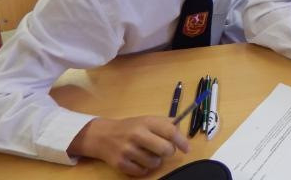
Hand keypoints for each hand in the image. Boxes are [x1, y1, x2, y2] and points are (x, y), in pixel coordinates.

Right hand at [67, 116, 188, 176]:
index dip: (181, 141)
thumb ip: (165, 123)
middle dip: (168, 152)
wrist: (103, 136)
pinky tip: (139, 160)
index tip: (187, 148)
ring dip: (155, 161)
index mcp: (147, 122)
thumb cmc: (130, 127)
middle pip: (165, 149)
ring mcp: (128, 150)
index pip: (170, 131)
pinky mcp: (120, 163)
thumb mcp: (147, 119)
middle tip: (165, 150)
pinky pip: (142, 172)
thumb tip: (181, 130)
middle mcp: (137, 135)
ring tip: (149, 154)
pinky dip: (143, 168)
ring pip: (154, 163)